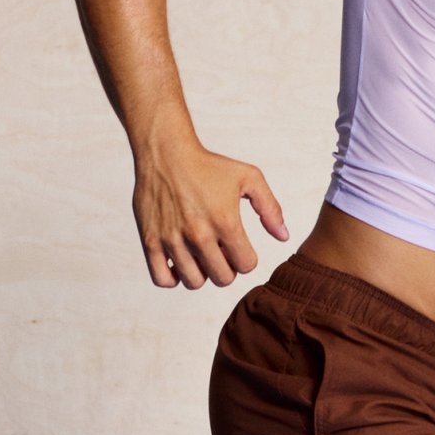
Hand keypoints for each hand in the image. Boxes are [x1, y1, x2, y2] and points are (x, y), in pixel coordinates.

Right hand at [132, 136, 288, 288]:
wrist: (166, 153)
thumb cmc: (209, 165)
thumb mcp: (248, 177)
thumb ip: (270, 208)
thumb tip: (283, 237)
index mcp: (225, 221)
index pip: (246, 265)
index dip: (246, 257)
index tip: (238, 245)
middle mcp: (198, 234)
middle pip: (223, 279)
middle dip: (227, 268)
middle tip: (221, 251)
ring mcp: (172, 240)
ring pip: (194, 282)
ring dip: (202, 273)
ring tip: (201, 255)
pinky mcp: (150, 241)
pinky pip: (162, 279)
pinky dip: (173, 278)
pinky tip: (179, 262)